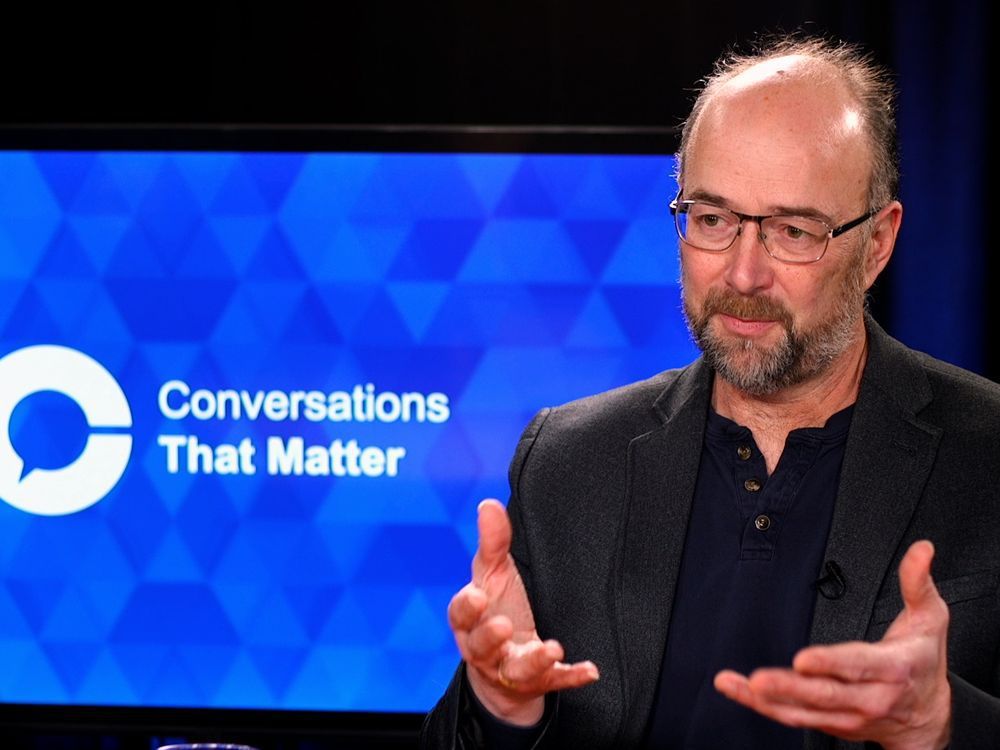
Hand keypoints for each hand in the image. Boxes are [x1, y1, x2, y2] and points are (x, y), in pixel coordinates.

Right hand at [447, 498, 598, 724]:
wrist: (505, 660)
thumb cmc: (497, 606)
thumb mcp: (492, 574)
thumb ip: (492, 542)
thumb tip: (488, 504)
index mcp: (471, 620)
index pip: (460, 615)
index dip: (466, 607)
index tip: (478, 595)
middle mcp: (486, 648)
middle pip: (480, 646)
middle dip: (490, 637)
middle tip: (504, 625)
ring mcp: (511, 668)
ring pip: (515, 670)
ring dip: (533, 660)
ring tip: (552, 648)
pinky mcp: (538, 682)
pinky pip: (554, 683)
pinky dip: (572, 677)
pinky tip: (590, 670)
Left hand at [715, 540, 950, 749]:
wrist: (929, 717)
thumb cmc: (924, 662)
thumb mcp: (931, 619)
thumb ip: (918, 582)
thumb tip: (921, 550)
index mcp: (891, 668)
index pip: (857, 665)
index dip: (830, 663)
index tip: (803, 659)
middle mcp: (869, 698)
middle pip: (825, 694)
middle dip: (789, 687)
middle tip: (758, 680)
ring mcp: (848, 715)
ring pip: (804, 711)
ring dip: (767, 701)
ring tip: (738, 685)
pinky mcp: (831, 723)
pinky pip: (794, 717)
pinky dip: (765, 708)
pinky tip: (740, 691)